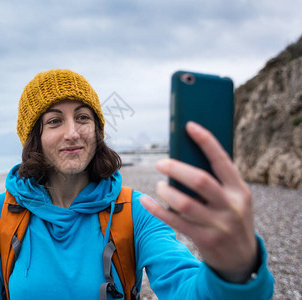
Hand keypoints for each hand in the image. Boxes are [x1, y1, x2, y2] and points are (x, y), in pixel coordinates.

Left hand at [140, 121, 258, 282]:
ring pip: (184, 203)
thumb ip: (217, 182)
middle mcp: (231, 206)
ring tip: (159, 185)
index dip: (206, 141)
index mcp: (240, 190)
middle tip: (160, 163)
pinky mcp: (205, 239)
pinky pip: (174, 221)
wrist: (242, 260)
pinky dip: (157, 209)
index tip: (189, 126)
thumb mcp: (235, 199)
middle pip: (200, 180)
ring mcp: (218, 225)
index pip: (222, 160)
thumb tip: (183, 158)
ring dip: (166, 191)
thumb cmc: (231, 218)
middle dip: (176, 168)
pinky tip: (145, 200)